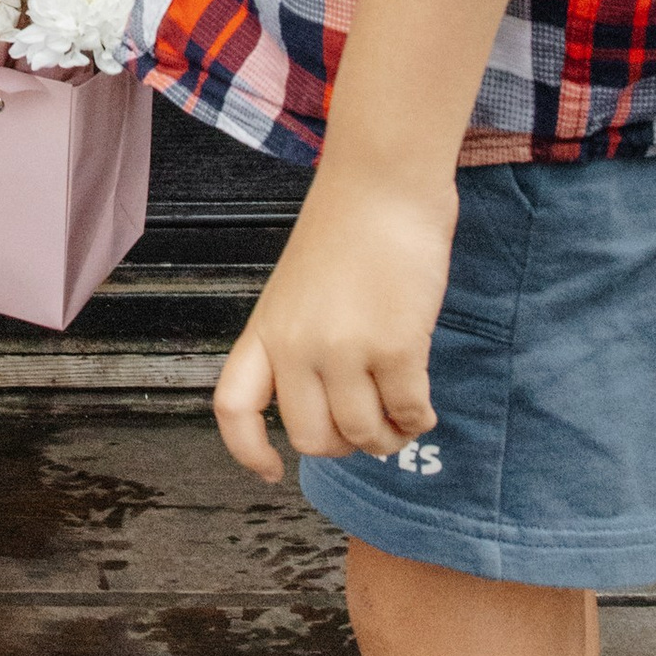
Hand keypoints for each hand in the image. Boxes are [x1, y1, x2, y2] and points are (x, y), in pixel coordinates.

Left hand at [211, 171, 456, 483]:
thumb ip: (301, 344)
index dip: (247, 450)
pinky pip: (407, 411)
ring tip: (404, 416)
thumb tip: (334, 407)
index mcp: (265, 329)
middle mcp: (296, 346)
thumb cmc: (348, 228)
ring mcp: (343, 349)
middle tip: (370, 427)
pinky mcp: (394, 346)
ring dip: (389, 437)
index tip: (270, 471)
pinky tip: (422, 404)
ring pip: (362, 434)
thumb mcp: (298, 289)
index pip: (233, 406)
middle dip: (345, 445)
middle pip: (311, 439)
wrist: (382, 184)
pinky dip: (418, 419)